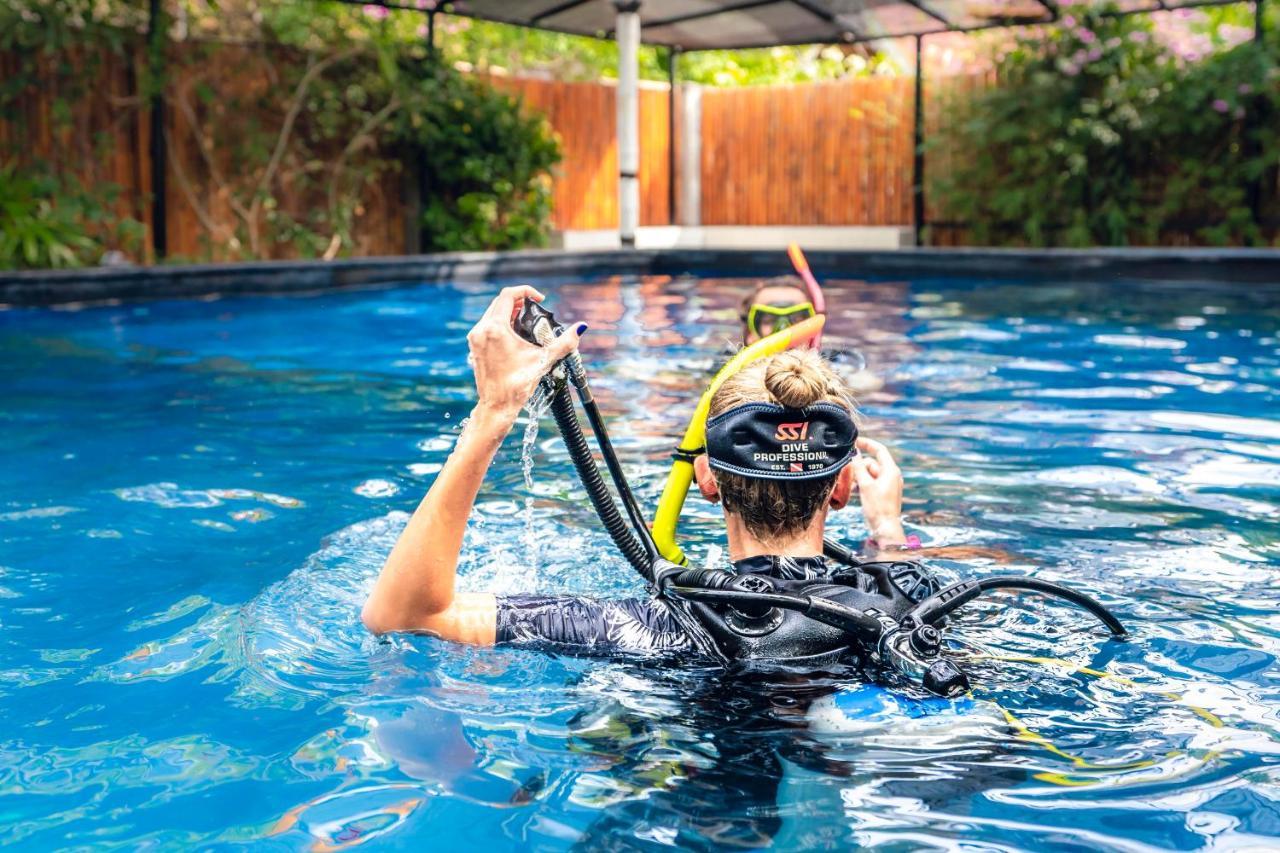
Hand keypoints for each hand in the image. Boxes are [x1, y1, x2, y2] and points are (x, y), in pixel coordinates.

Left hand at [465, 286, 582, 420]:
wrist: (497, 406)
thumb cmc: (517, 385)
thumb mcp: (543, 360)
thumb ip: (564, 343)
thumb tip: (581, 328)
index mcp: (495, 328)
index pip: (508, 295)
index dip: (526, 291)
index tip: (540, 300)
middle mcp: (481, 330)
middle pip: (499, 302)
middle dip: (519, 302)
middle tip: (535, 310)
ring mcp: (475, 339)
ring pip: (492, 313)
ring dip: (509, 312)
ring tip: (526, 321)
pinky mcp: (474, 347)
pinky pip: (487, 326)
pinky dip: (501, 323)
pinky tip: (514, 334)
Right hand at [850, 436, 906, 545]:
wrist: (885, 528)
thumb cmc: (877, 508)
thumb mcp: (865, 485)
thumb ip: (859, 467)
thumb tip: (853, 453)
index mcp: (891, 471)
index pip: (879, 450)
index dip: (867, 444)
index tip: (854, 441)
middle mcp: (892, 476)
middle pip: (872, 463)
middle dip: (859, 467)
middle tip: (848, 475)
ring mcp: (889, 485)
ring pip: (871, 474)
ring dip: (860, 477)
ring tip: (851, 486)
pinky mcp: (885, 493)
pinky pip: (872, 483)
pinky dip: (864, 484)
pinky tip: (855, 492)